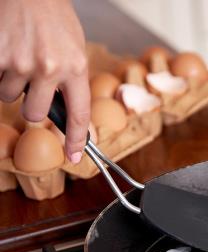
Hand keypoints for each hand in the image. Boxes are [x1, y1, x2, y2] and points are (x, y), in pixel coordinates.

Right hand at [0, 0, 89, 162]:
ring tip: (20, 56)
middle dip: (31, 105)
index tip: (75, 155)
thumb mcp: (75, 49)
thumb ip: (70, 80)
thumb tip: (63, 111)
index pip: (79, 114)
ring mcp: (20, 62)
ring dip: (12, 82)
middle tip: (32, 83)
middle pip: (33, 114)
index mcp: (76, 67)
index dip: (77, 139)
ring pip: (8, 95)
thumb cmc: (54, 18)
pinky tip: (7, 51)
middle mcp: (49, 68)